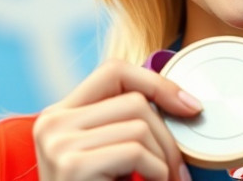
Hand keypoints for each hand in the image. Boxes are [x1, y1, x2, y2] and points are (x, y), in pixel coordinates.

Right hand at [33, 59, 201, 180]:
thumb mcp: (108, 156)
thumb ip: (126, 125)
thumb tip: (185, 104)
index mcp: (59, 114)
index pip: (113, 71)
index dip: (157, 83)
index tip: (190, 107)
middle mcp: (52, 122)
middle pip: (134, 101)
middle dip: (167, 136)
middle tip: (178, 170)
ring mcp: (58, 142)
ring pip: (140, 125)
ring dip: (162, 159)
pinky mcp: (72, 163)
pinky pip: (135, 151)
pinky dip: (155, 173)